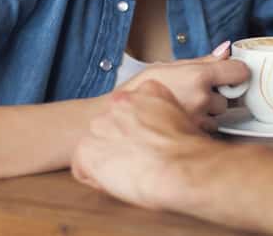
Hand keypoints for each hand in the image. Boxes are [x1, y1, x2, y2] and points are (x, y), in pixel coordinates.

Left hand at [72, 80, 213, 211]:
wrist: (183, 167)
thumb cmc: (190, 150)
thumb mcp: (183, 116)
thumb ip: (164, 114)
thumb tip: (162, 128)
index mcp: (144, 91)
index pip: (128, 109)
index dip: (135, 130)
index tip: (146, 143)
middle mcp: (118, 103)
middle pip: (109, 126)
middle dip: (119, 144)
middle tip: (138, 160)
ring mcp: (101, 125)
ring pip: (95, 146)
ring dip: (107, 161)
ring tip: (130, 174)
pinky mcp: (88, 149)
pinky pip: (83, 169)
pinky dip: (96, 180)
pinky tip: (118, 183)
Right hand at [121, 42, 249, 131]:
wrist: (114, 121)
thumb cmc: (136, 92)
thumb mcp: (166, 67)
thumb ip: (201, 61)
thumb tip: (226, 49)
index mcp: (197, 77)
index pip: (238, 71)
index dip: (237, 72)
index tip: (232, 74)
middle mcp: (202, 99)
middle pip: (228, 98)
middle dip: (217, 96)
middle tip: (197, 95)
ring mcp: (198, 121)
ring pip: (219, 117)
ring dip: (209, 114)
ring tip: (186, 109)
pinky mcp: (192, 138)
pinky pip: (207, 132)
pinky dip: (200, 128)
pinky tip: (182, 123)